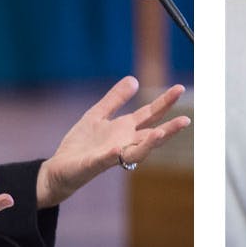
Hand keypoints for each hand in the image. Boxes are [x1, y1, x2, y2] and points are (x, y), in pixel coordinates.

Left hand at [36, 76, 190, 208]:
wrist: (59, 167)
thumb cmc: (81, 144)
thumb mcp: (98, 114)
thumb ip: (115, 99)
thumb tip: (134, 79)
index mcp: (124, 130)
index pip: (149, 115)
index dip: (165, 102)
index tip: (180, 88)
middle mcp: (123, 143)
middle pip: (150, 135)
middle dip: (168, 128)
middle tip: (186, 120)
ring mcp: (111, 156)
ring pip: (135, 153)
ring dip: (148, 144)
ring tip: (160, 133)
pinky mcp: (93, 164)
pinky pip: (104, 161)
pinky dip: (112, 156)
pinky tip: (116, 150)